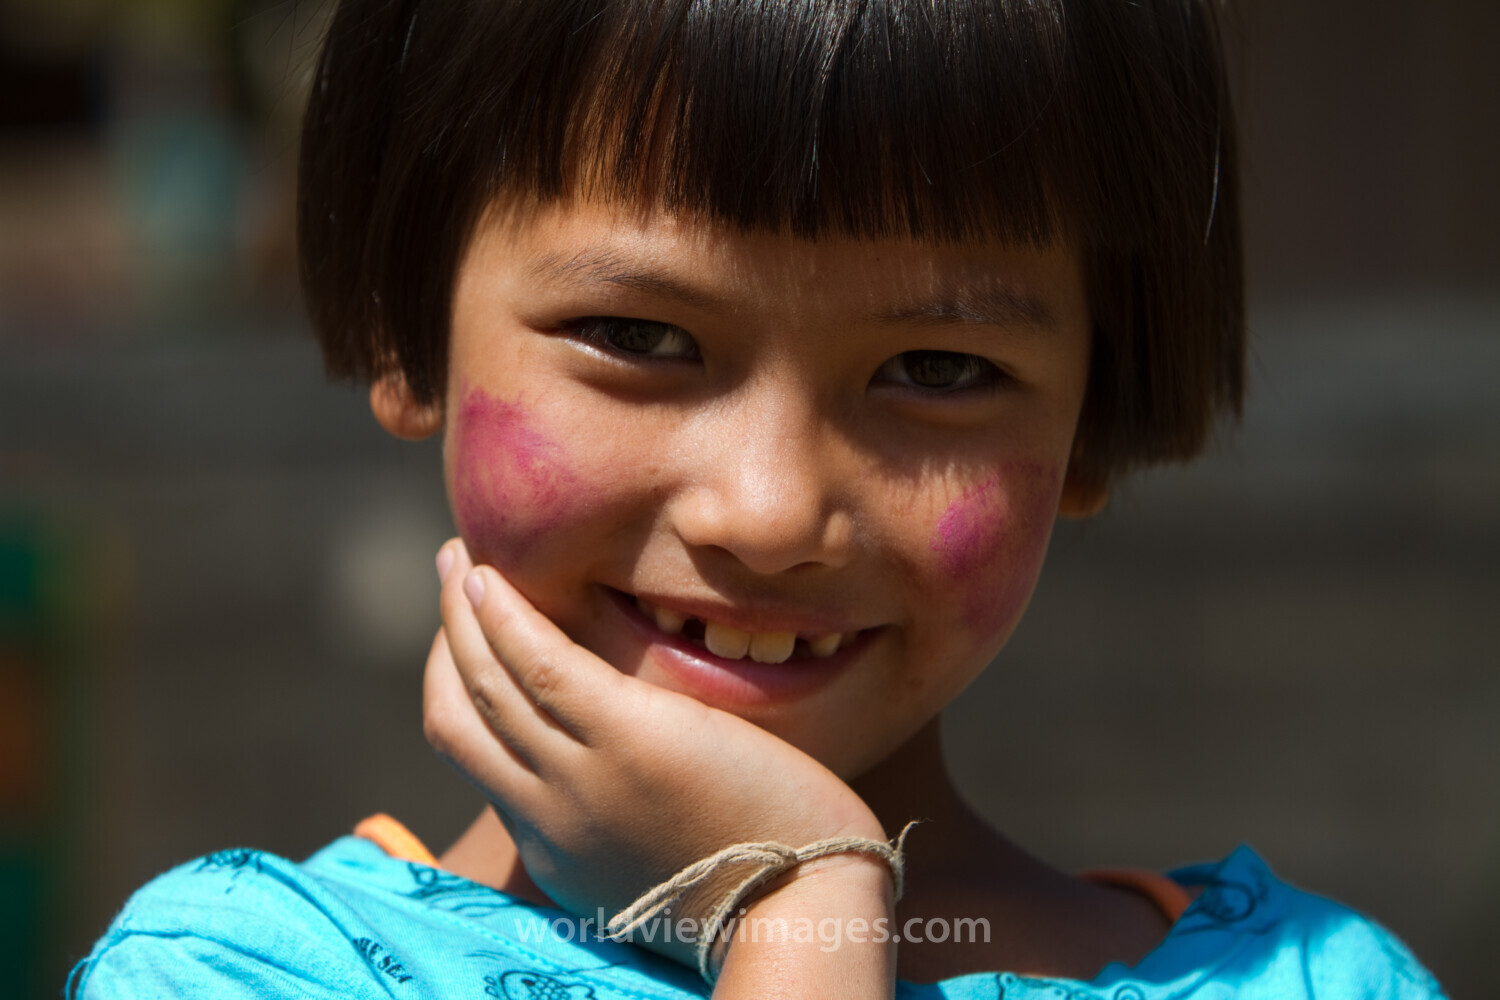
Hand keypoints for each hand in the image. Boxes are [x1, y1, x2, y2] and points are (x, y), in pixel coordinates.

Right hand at [423, 539, 888, 970]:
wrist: (806, 908)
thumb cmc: (762, 875)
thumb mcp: (656, 857)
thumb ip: (622, 810)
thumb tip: (617, 764)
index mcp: (554, 848)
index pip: (478, 758)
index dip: (461, 690)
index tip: (469, 641)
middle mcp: (548, 816)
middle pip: (457, 719)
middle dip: (446, 643)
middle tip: (453, 579)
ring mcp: (582, 777)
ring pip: (486, 684)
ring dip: (462, 614)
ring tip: (461, 557)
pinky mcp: (628, 737)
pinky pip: (539, 665)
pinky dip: (502, 618)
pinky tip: (491, 576)